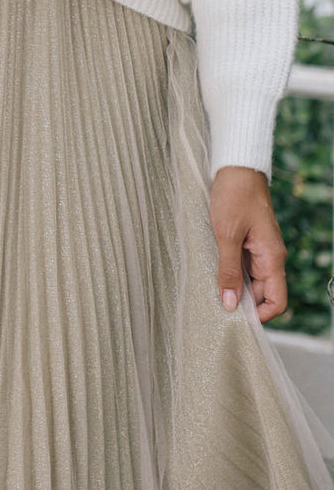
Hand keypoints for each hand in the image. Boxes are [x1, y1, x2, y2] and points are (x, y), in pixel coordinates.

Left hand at [210, 165, 287, 323]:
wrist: (237, 169)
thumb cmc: (234, 196)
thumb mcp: (226, 235)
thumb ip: (227, 271)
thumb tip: (230, 305)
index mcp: (272, 258)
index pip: (277, 301)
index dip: (260, 316)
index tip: (236, 321)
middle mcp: (269, 258)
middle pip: (262, 295)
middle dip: (243, 305)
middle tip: (216, 309)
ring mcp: (259, 251)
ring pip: (250, 282)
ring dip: (234, 288)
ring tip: (211, 292)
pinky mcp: (248, 243)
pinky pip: (243, 267)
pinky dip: (230, 274)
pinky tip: (213, 274)